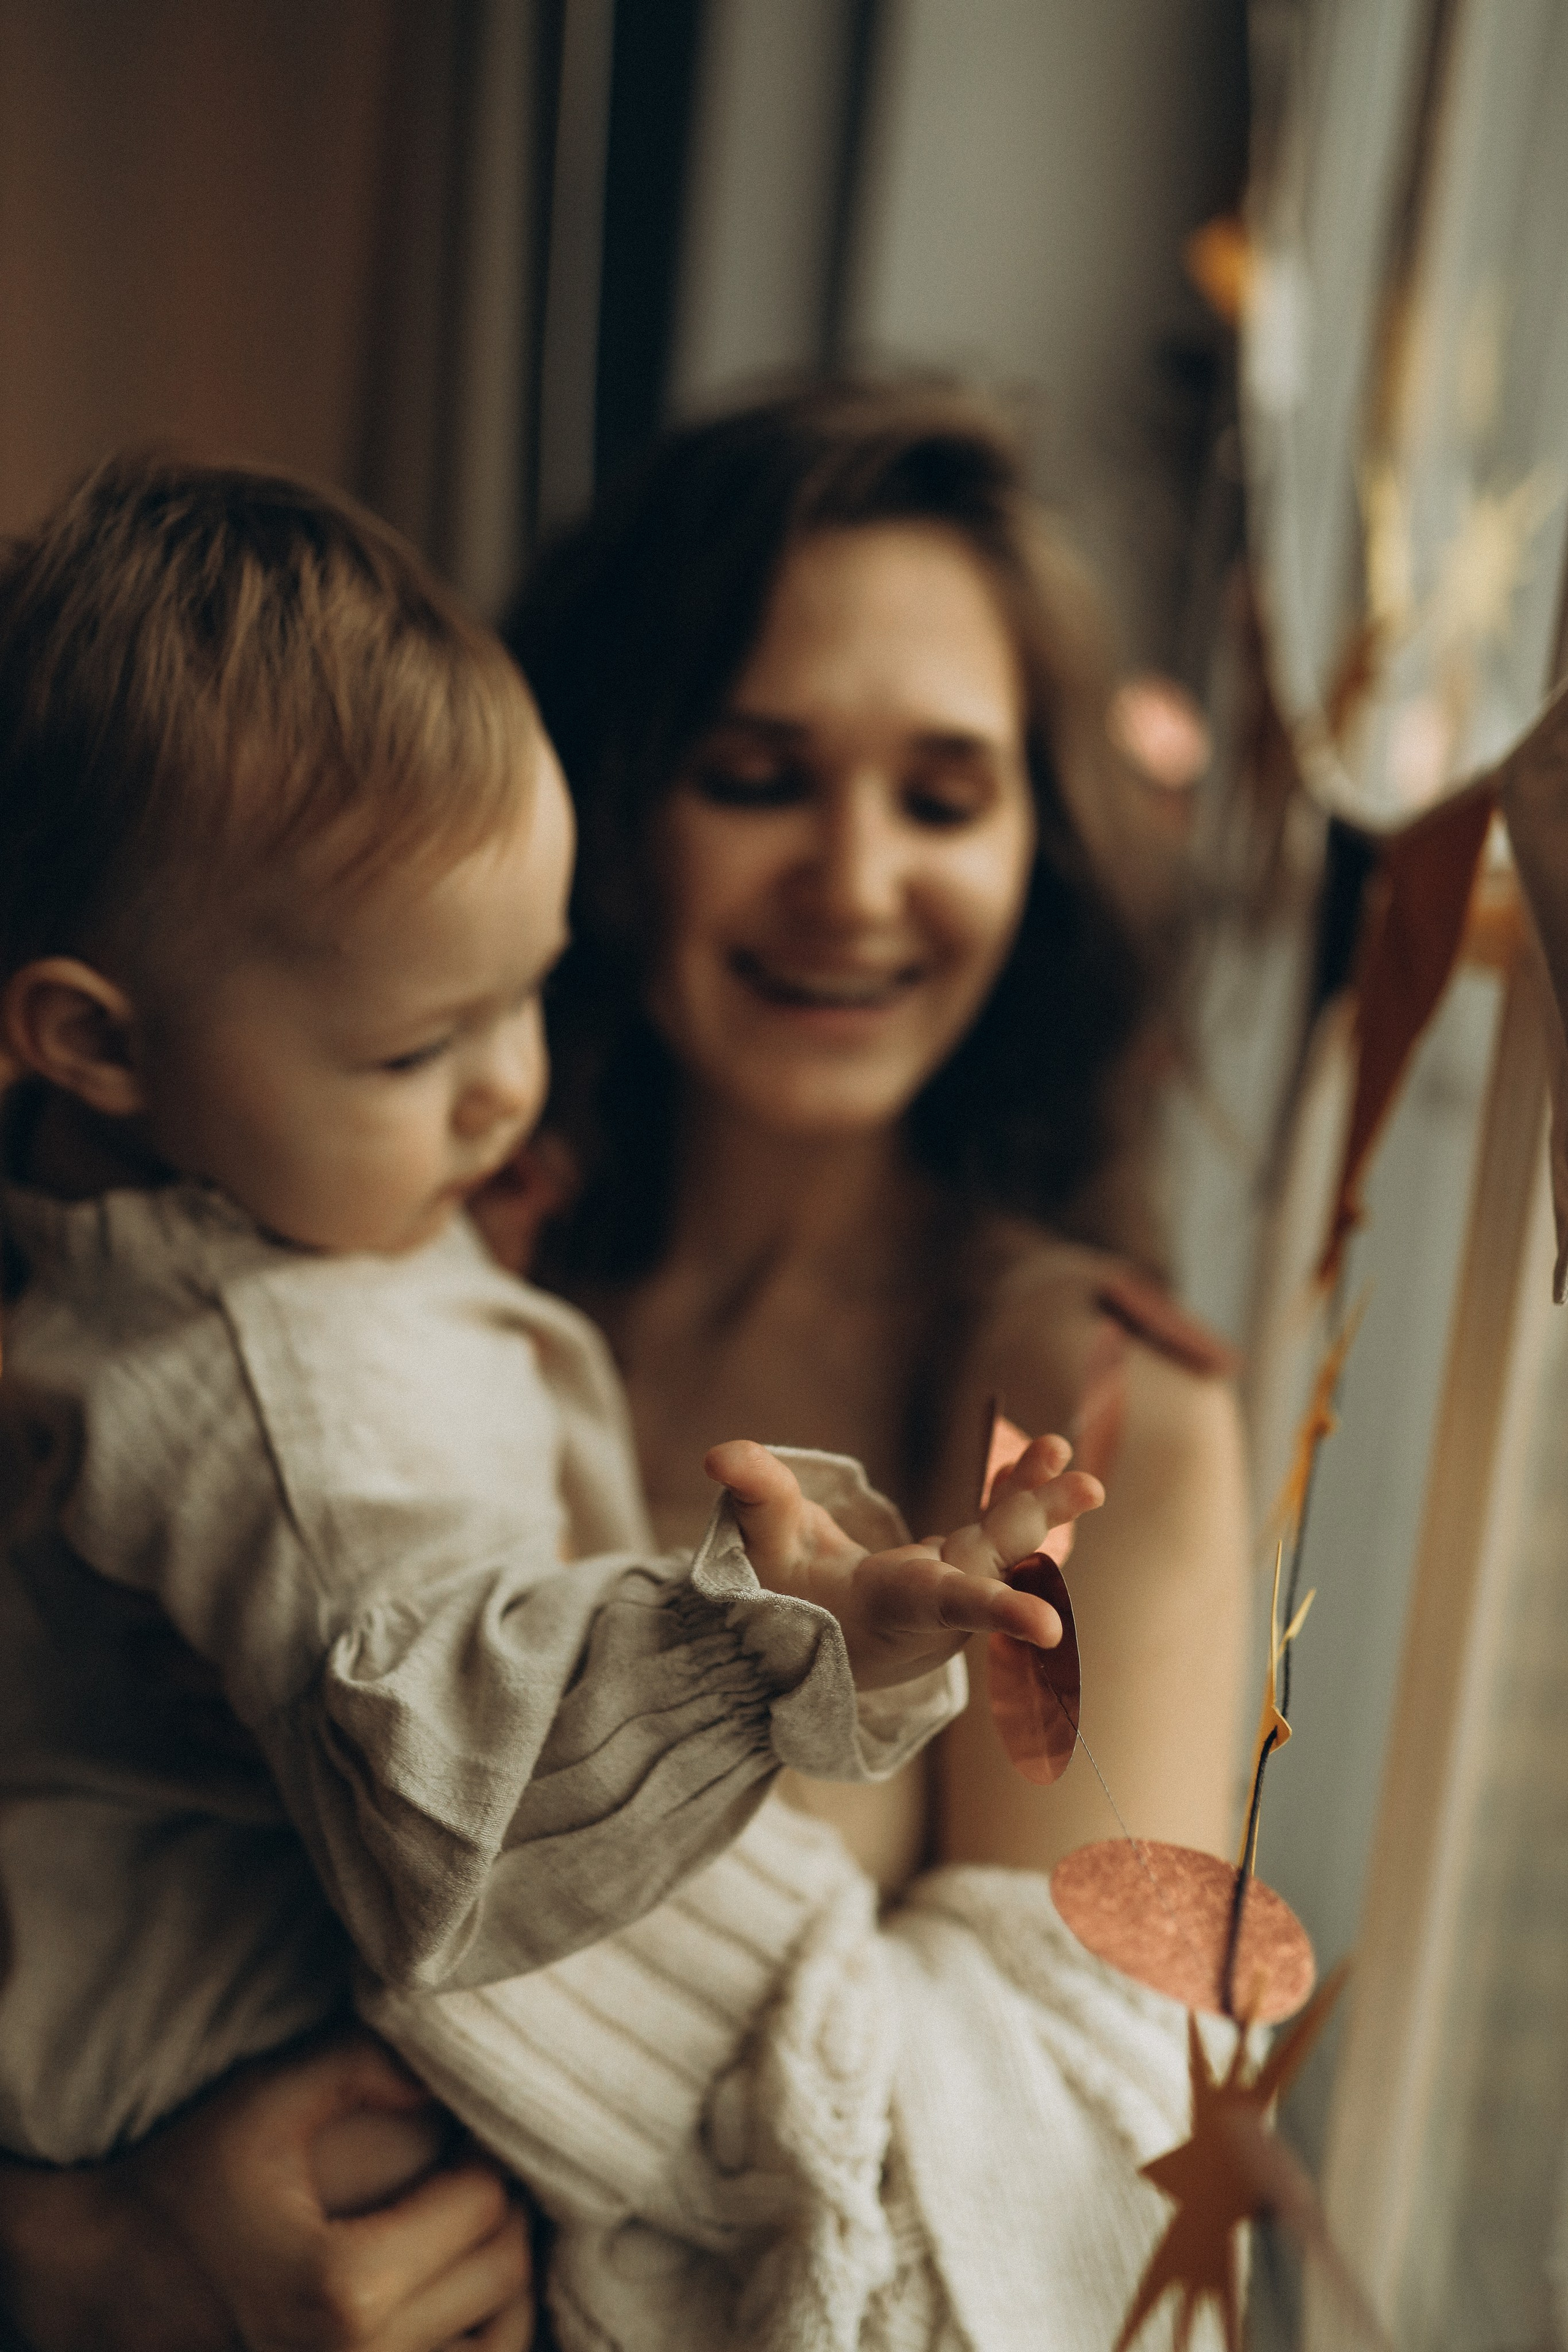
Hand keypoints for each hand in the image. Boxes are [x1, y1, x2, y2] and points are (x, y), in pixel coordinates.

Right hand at [0, 2030, 534, 2351]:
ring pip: (502, 2339)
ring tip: (470, 2220)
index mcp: (346, 2288)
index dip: (487, 2148)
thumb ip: (358, 2065)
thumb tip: (443, 2075)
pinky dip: (480, 2332)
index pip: (482, 2205)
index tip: (463, 2122)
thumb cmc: (182, 2189)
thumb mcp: (263, 2104)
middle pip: (501, 2271)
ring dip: (503, 2274)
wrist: (101, 2291)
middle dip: (503, 2204)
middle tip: (474, 2158)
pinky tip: (454, 2282)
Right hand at [704, 1434, 1102, 1690]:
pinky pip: (997, 1533)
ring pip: (1005, 1547)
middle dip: (1037, 1521)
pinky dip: (1017, 1494)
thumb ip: (755, 1496)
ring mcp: (953, 1590)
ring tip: (1067, 1457)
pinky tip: (1045, 1457)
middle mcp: (935, 1608)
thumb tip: (721, 1452)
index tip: (1053, 1629)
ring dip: (1037, 1502)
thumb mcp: (760, 1550)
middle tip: (1087, 1484)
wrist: (805, 1642)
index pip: (949, 1608)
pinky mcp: (959, 1572)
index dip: (1001, 1613)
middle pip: (994, 1563)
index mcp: (893, 1607)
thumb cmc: (781, 1602)